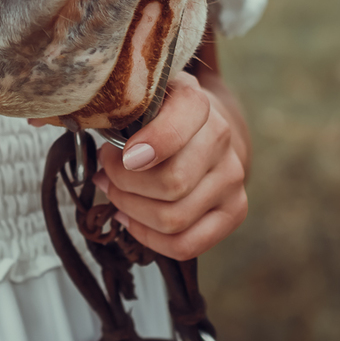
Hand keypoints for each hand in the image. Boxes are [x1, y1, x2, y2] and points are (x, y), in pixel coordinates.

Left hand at [93, 73, 247, 261]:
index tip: (116, 154)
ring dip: (132, 211)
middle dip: (124, 185)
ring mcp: (232, 177)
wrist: (202, 126)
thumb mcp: (142, 96)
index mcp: (197, 103)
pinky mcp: (235, 210)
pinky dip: (150, 238)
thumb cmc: (159, 112)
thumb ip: (122, 112)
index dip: (145, 148)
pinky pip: (187, 244)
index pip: (174, 131)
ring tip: (115, 194)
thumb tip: (104, 155)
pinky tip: (130, 219)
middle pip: (170, 183)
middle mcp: (221, 138)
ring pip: (174, 218)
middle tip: (105, 173)